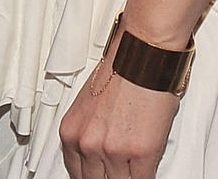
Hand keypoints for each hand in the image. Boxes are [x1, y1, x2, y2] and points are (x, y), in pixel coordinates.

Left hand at [60, 29, 180, 178]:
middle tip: (118, 169)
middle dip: (107, 176)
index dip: (90, 176)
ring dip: (127, 176)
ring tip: (133, 165)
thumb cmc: (123, 67)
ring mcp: (114, 151)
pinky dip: (145, 176)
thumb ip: (89, 133)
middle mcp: (88, 144)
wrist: (144, 51)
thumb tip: (96, 153)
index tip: (99, 174)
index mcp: (71, 132)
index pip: (75, 173)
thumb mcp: (90, 105)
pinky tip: (146, 170)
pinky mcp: (141, 152)